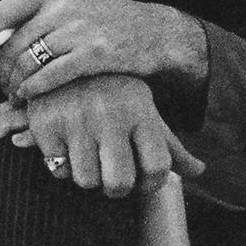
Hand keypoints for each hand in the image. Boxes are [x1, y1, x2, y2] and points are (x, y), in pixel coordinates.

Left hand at [0, 0, 207, 103]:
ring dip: (15, 84)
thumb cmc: (106, 19)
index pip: (0, 13)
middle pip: (12, 44)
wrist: (154, 32)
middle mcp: (61, 5)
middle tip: (1, 85)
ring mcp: (78, 29)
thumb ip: (28, 9)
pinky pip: (49, 76)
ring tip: (15, 94)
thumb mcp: (67, 1)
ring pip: (28, 62)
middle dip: (1, 70)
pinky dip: (34, 90)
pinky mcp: (93, 54)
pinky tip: (30, 97)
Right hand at [0, 76, 203, 199]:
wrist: (62, 57)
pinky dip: (60, 164)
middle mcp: (109, 114)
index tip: (142, 181)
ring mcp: (75, 119)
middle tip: (112, 176)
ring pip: (85, 181)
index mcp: (140, 110)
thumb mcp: (143, 110)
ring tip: (88, 155)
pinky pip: (56, 169)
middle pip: (119, 184)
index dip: (151, 185)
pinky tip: (65, 144)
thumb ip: (169, 145)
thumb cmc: (113, 93)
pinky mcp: (45, 125)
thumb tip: (200, 171)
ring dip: (87, 176)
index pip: (157, 168)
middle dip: (116, 188)